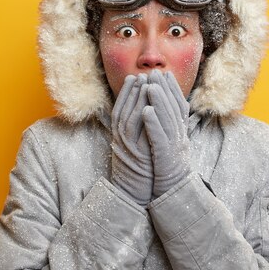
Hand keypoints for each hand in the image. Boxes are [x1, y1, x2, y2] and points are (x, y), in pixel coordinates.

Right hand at [110, 74, 153, 205]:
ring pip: (129, 119)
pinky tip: (148, 108)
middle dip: (132, 92)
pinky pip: (138, 135)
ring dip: (136, 101)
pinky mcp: (137, 156)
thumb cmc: (138, 170)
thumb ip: (137, 130)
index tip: (134, 77)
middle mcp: (120, 139)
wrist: (136, 194)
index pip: (120, 109)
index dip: (126, 92)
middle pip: (123, 110)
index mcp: (120, 136)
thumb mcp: (136, 146)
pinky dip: (142, 120)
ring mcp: (128, 147)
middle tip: (141, 75)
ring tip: (145, 84)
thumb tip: (143, 110)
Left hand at [144, 70, 190, 198]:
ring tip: (150, 86)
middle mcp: (180, 136)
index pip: (178, 105)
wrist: (173, 192)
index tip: (164, 74)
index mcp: (180, 132)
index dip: (172, 89)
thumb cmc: (168, 166)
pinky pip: (159, 137)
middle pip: (172, 108)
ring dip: (158, 102)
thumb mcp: (170, 143)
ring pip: (167, 119)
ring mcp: (174, 146)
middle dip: (164, 89)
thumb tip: (161, 108)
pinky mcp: (165, 157)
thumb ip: (168, 126)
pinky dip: (153, 123)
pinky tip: (145, 111)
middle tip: (155, 73)